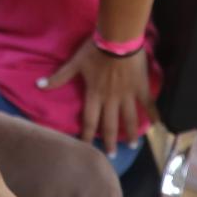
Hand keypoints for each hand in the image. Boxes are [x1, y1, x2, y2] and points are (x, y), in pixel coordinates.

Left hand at [38, 40, 156, 155]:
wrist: (117, 40)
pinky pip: (148, 104)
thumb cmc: (94, 51)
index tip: (86, 147)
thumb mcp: (75, 63)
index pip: (89, 120)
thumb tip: (38, 85)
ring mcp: (127, 95)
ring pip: (129, 119)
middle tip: (112, 156)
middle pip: (110, 124)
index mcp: (94, 94)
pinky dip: (154, 114)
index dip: (87, 135)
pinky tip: (158, 124)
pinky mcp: (141, 88)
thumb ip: (59, 77)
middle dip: (109, 141)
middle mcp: (111, 99)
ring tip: (132, 146)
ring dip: (130, 133)